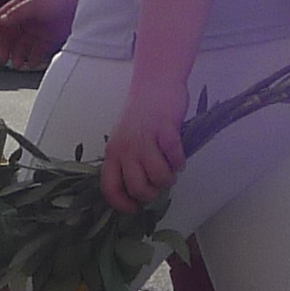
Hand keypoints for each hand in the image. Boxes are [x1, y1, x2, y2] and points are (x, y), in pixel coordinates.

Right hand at [0, 0, 79, 66]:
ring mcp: (39, 27)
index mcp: (22, 4)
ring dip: (17, 54)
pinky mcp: (50, 36)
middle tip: (3, 59)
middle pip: (10, 34)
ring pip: (23, 44)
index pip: (1, 18)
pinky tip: (31, 63)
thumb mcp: (37, 2)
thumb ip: (18, 12)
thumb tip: (2, 21)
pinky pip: (37, 50)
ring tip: (17, 64)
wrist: (86, 0)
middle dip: (5, 47)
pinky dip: (33, 57)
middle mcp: (28, 16)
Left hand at [101, 69, 189, 212]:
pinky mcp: (166, 129)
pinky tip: (179, 159)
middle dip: (152, 193)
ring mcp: (145, 139)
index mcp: (112, 153)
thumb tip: (137, 192)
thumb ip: (127, 163)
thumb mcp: (125, 140)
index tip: (134, 208)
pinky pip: (175, 158)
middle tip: (158, 186)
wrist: (155, 82)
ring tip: (171, 170)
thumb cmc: (141, 114)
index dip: (122, 204)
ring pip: (159, 177)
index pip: (109, 188)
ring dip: (168, 179)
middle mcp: (126, 148)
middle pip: (137, 187)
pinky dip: (179, 162)